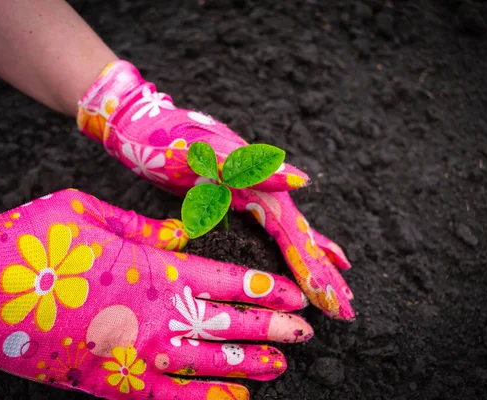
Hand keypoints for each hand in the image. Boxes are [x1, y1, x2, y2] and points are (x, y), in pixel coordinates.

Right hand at [0, 189, 311, 398]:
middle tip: (305, 335)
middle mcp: (151, 312)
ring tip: (280, 366)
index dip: (263, 290)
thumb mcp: (88, 212)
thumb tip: (181, 233)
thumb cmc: (30, 240)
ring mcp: (132, 352)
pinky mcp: (108, 383)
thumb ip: (142, 227)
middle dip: (270, 330)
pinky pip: (168, 398)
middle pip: (226, 324)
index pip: (225, 280)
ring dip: (248, 365)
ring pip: (206, 362)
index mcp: (150, 267)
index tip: (293, 296)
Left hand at [77, 60, 353, 319]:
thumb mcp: (198, 151)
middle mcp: (261, 185)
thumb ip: (246, 167)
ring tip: (342, 295)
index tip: (326, 295)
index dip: (308, 263)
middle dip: (322, 273)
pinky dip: (300, 244)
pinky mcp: (244, 195)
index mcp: (254, 179)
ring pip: (294, 233)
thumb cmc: (161, 140)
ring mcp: (254, 189)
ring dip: (318, 265)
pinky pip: (279, 227)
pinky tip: (316, 257)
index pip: (289, 229)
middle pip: (299, 234)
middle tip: (346, 310)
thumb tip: (302, 182)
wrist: (140, 125)